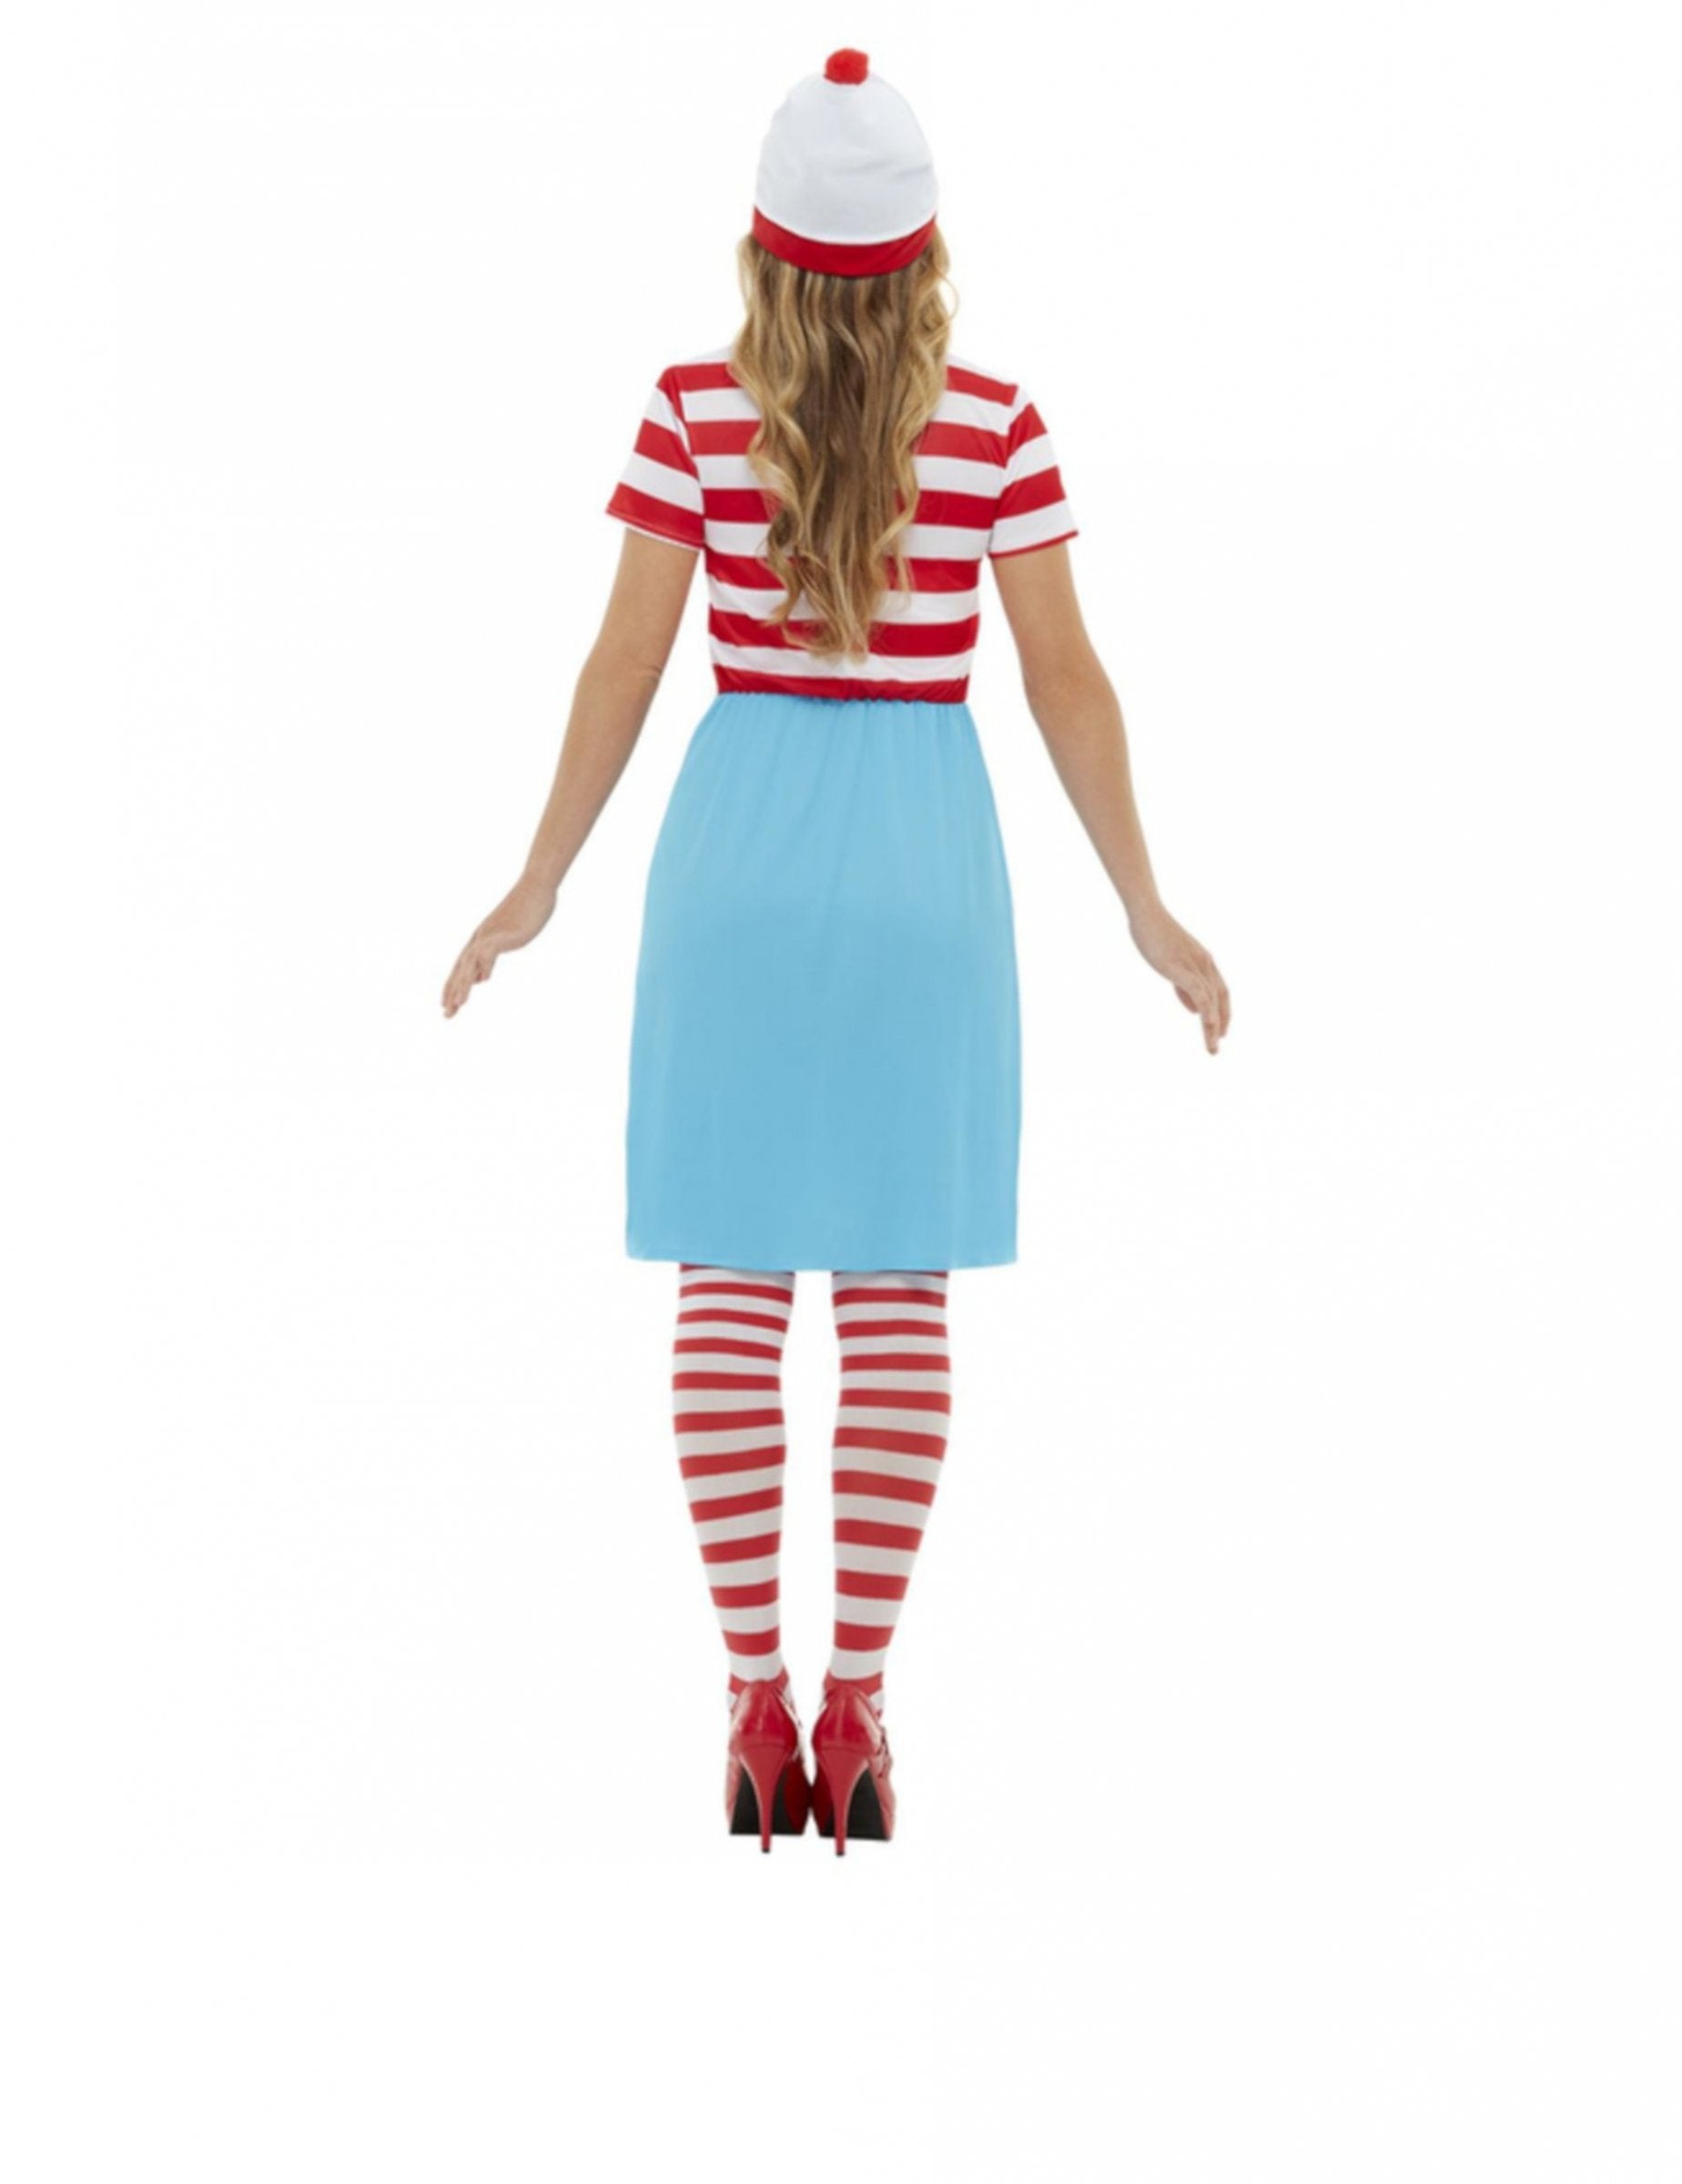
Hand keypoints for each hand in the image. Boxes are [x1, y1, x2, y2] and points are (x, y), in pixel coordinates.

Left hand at [441, 874, 556, 1017]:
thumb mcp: (505, 941)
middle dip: (452, 992)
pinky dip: (485, 965)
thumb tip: (482, 979)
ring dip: (464, 984)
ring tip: (460, 1004)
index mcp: (480, 941)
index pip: (460, 967)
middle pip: (461, 968)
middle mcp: (480, 938)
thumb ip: (491, 958)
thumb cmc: (524, 912)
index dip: (452, 986)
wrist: (536, 888)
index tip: (446, 1005)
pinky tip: (485, 980)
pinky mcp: (505, 932)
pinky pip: (489, 950)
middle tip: (446, 1014)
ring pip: (471, 962)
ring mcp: (491, 934)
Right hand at [1126, 897, 1230, 1053]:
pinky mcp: (1180, 967)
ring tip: (1212, 1047)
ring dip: (1213, 1026)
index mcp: (1204, 962)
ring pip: (1211, 1001)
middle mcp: (1205, 964)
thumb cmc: (1154, 934)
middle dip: (1221, 1024)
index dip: (1223, 1012)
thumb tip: (1195, 1009)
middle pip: (1220, 998)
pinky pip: (1199, 993)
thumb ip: (1184, 987)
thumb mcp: (1172, 963)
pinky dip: (1206, 1011)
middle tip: (1216, 1047)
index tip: (1221, 1031)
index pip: (1220, 991)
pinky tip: (1207, 1027)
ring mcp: (1194, 965)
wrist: (1146, 914)